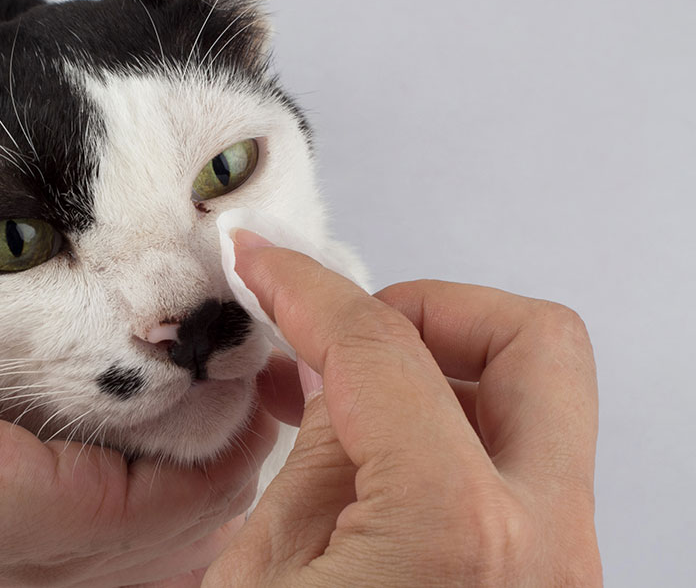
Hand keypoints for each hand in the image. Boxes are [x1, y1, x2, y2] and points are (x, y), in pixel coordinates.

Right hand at [205, 236, 600, 585]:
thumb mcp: (264, 575)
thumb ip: (314, 456)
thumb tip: (331, 376)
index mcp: (454, 528)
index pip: (380, 352)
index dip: (305, 289)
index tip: (263, 264)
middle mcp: (540, 539)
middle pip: (532, 341)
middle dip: (429, 309)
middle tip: (351, 330)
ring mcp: (559, 561)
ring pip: (537, 402)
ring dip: (443, 372)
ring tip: (348, 396)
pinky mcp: (548, 574)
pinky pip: (518, 465)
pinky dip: (451, 431)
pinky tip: (372, 449)